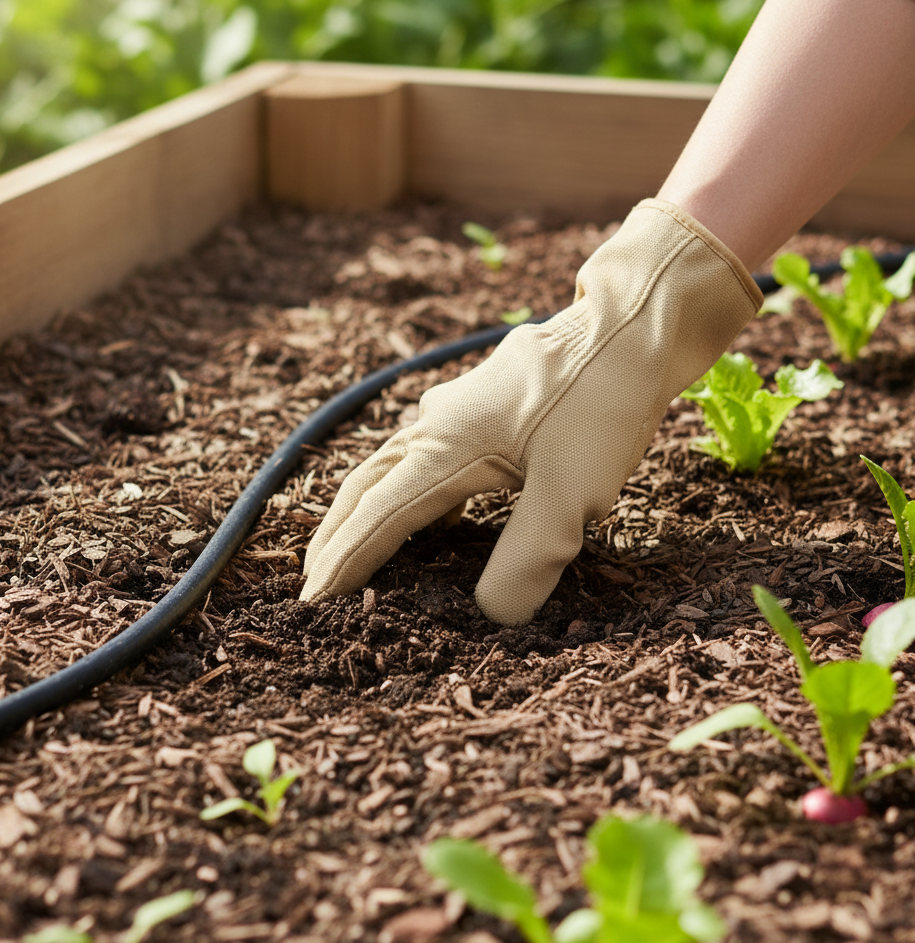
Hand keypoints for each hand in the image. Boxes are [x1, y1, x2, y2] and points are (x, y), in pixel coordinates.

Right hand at [300, 200, 762, 625]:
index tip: (314, 605)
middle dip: (335, 535)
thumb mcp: (573, 493)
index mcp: (445, 449)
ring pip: (388, 464)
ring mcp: (453, 406)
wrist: (629, 326)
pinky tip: (426, 502)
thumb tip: (492, 616)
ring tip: (352, 544)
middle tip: (314, 579)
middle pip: (364, 486)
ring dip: (363, 507)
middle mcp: (434, 424)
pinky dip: (402, 484)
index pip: (377, 519)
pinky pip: (420, 449)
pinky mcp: (477, 401)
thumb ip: (527, 559)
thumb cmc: (601, 405)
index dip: (345, 565)